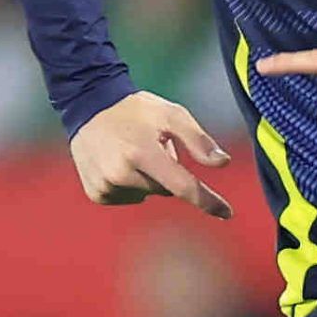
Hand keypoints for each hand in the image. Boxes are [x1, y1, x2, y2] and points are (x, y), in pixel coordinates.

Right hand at [70, 90, 231, 216]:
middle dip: (166, 172)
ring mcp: (106, 185)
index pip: (183, 186)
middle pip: (165, 189)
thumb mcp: (171, 114)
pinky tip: (118, 163)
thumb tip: (223, 163)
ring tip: (131, 152)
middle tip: (150, 146)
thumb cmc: (137, 110)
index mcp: (142, 152)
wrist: (88, 104)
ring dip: (147, 178)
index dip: (207, 201)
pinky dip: (130, 185)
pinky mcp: (97, 193)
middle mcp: (121, 173)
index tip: (227, 213)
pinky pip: (128, 198)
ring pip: (147, 194)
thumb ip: (198, 140)